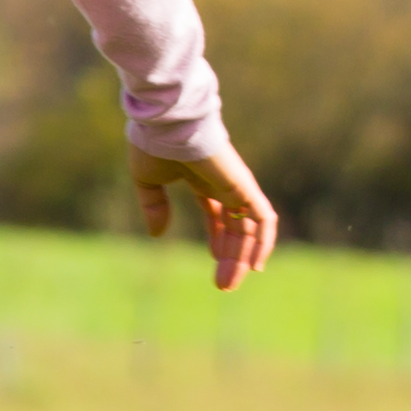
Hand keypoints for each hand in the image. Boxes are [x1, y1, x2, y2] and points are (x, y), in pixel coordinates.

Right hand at [136, 131, 283, 290]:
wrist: (168, 124)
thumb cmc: (154, 145)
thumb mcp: (147, 181)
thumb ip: (154, 206)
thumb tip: (157, 233)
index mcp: (203, 182)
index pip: (219, 216)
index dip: (219, 240)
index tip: (216, 264)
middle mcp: (224, 186)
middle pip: (236, 229)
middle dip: (231, 258)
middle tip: (223, 286)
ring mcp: (237, 187)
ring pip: (249, 230)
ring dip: (243, 258)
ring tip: (229, 284)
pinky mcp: (245, 187)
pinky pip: (263, 220)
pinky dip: (263, 242)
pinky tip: (254, 265)